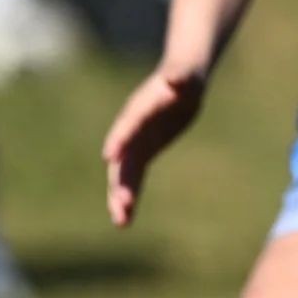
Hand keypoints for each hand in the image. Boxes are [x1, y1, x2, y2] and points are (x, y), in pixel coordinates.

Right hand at [101, 64, 208, 225]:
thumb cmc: (185, 75)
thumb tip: (177, 78)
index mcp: (141, 108)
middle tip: (122, 204)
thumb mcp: (187, 76)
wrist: (180, 82)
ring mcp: (133, 143)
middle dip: (120, 181)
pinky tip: (126, 220)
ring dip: (120, 196)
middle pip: (122, 158)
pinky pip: (132, 178)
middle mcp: (131, 129)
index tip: (110, 156)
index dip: (120, 138)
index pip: (129, 124)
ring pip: (123, 174)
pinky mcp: (140, 154)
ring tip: (121, 222)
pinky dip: (129, 197)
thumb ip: (181, 77)